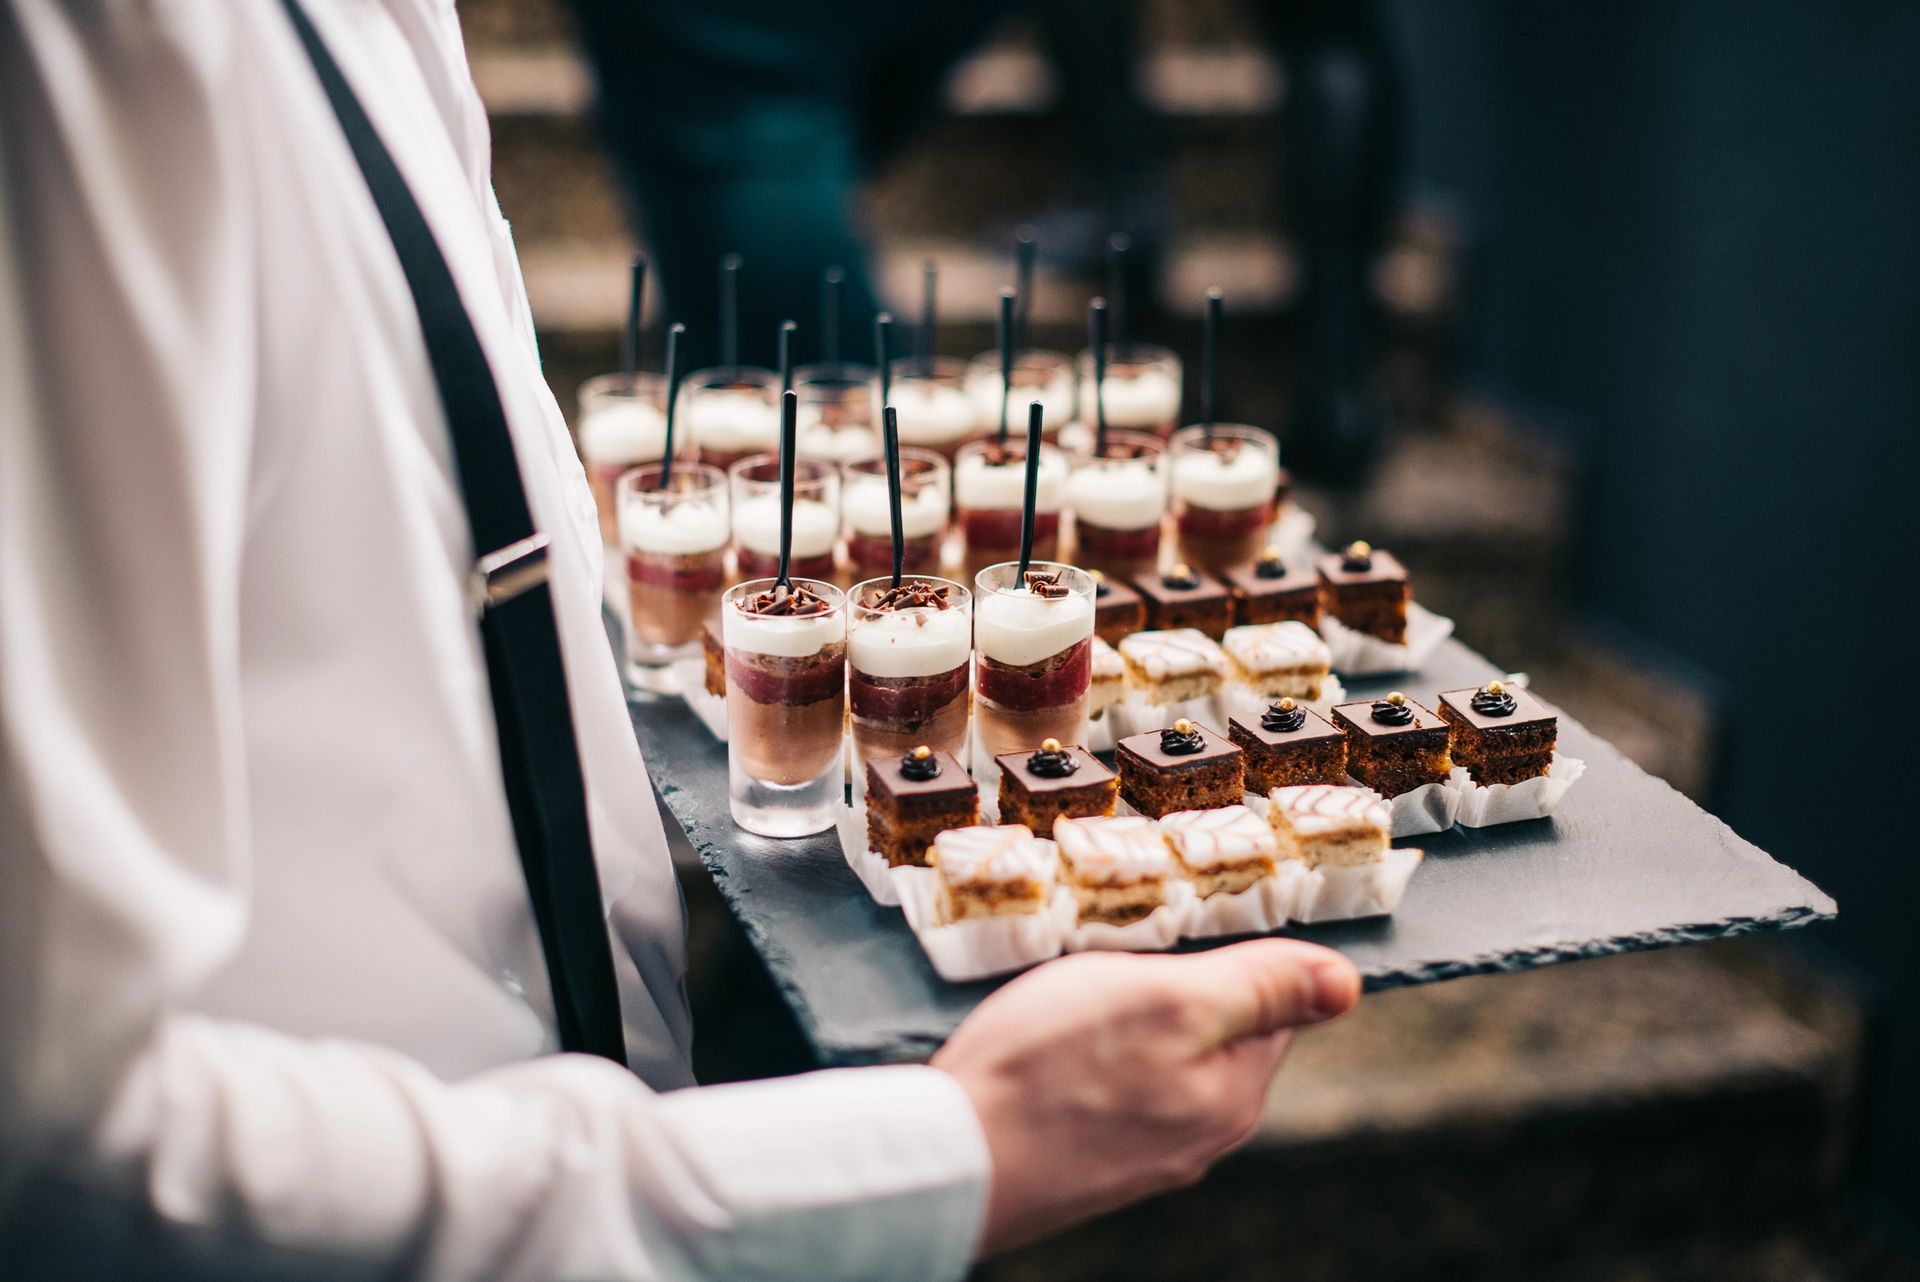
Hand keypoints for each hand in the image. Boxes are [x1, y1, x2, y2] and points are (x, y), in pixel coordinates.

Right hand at [933, 939, 1359, 1255]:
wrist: (947, 1162)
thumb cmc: (1048, 1070)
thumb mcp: (1165, 998)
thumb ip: (1258, 988)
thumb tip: (1348, 983)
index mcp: (1231, 1092)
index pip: (1269, 1004)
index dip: (1224, 956)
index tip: (1170, 939)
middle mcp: (1198, 1136)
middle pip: (1211, 1032)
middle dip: (1168, 990)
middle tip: (1107, 967)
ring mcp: (1141, 1157)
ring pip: (1156, 1061)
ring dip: (1123, 1023)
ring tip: (1067, 1007)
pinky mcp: (1088, 1165)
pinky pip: (1109, 1092)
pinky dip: (1085, 1060)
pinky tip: (1045, 1051)